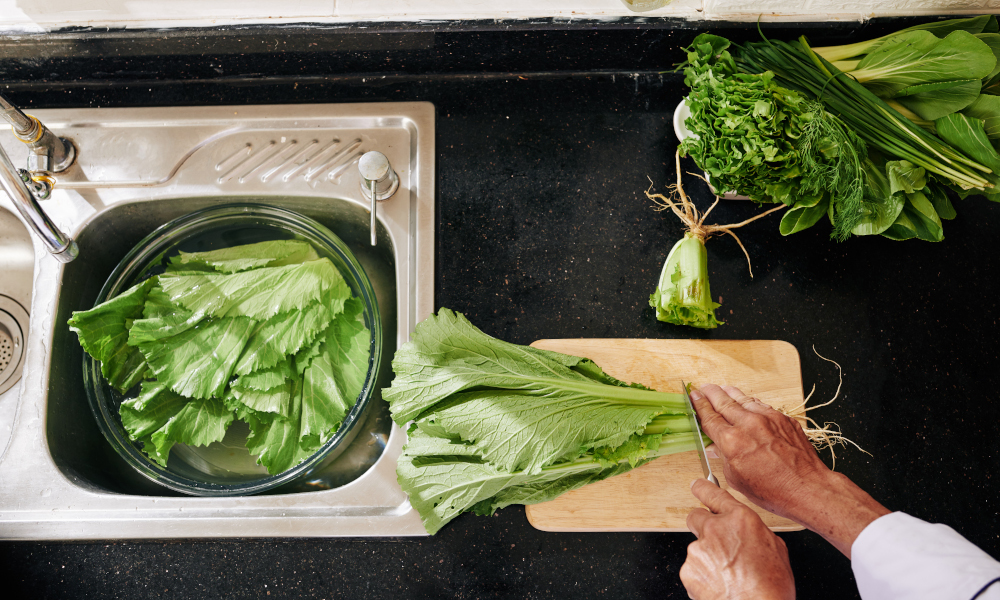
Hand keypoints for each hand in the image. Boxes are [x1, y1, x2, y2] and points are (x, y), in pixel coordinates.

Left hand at [680, 479, 794, 599]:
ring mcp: (698, 550)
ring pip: (697, 547)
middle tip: (716, 543)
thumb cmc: (771, 586)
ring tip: (728, 575)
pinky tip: (720, 584)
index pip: (713, 493)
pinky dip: (702, 575)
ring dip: (707, 557)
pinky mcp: (688, 570)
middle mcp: (715, 530)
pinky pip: (693, 568)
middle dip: (703, 526)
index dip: (703, 488)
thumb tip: (746, 532)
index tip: (697, 486)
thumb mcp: (776, 548)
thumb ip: (754, 531)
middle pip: (695, 517)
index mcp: (739, 519)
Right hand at [692, 384, 888, 557]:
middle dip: (710, 393)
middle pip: (723, 401)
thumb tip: (715, 447)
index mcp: (732, 441)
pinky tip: (746, 402)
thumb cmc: (773, 489)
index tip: (694, 397)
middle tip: (703, 388)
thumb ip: (723, 457)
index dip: (699, 406)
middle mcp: (748, 425)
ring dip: (729, 393)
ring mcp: (767, 418)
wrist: (807, 487)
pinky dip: (750, 402)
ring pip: (743, 399)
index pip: (710, 417)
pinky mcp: (782, 418)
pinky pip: (761, 405)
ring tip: (722, 389)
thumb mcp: (736, 478)